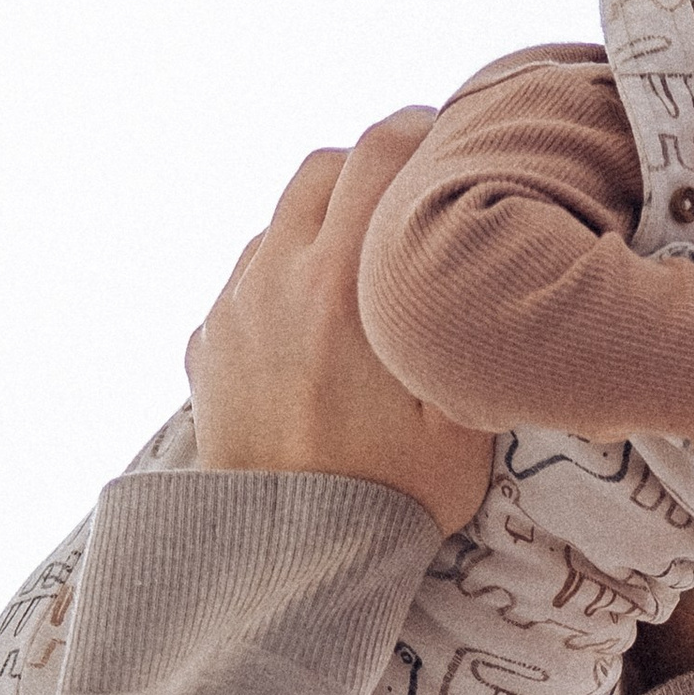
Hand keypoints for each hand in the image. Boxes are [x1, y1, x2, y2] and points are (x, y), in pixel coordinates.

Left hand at [187, 114, 495, 535]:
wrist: (285, 563)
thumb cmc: (391, 497)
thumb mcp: (466, 417)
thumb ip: (470, 331)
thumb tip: (486, 268)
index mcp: (346, 280)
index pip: (381, 151)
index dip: (423, 131)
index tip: (451, 143)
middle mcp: (278, 275)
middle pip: (323, 166)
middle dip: (371, 169)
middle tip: (413, 199)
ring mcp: (234, 308)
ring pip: (279, 221)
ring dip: (322, 224)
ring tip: (363, 273)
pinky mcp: (206, 346)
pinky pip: (247, 282)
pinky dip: (283, 281)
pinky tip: (316, 332)